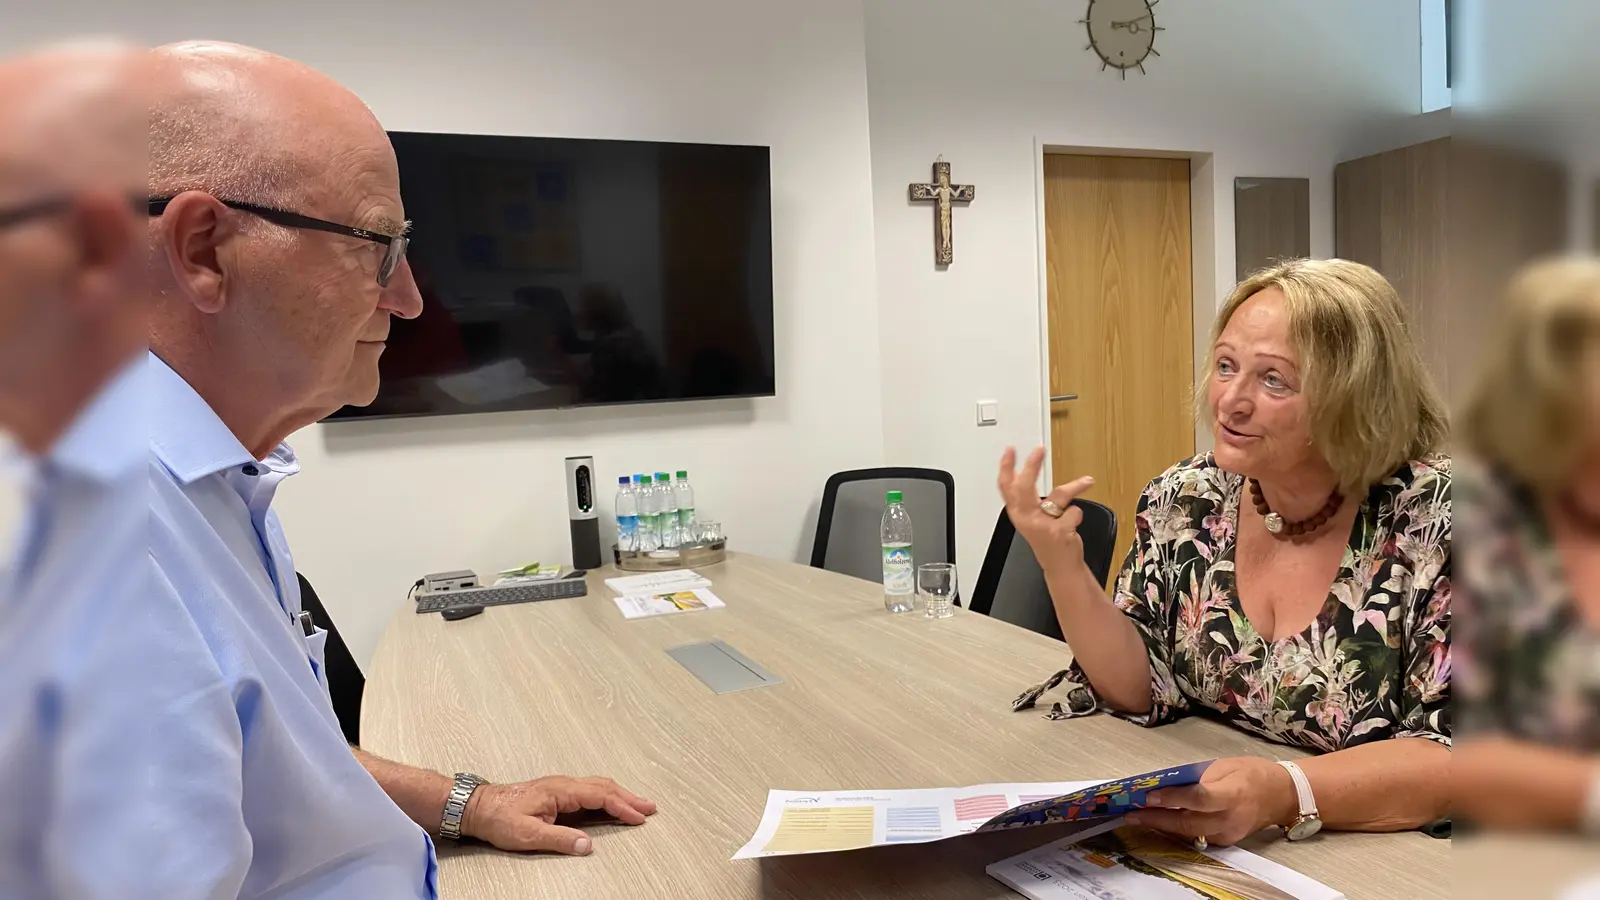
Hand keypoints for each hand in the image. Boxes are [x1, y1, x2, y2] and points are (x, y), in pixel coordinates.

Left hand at [461, 775, 657, 854]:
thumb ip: (560, 839)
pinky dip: (607, 796)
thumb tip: (587, 845)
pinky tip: (611, 803)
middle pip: (604, 787)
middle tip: (650, 807)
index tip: (639, 817)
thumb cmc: (499, 818)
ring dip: (620, 794)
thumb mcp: (528, 834)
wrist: (478, 807)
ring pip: (598, 786)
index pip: (600, 797)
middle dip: (629, 797)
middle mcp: (563, 784)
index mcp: (560, 790)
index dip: (622, 807)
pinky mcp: (556, 792)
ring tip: (638, 804)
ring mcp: (560, 786)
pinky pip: (589, 790)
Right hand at [997, 446, 1095, 575]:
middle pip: (1024, 486)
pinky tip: (1074, 522)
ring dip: (1075, 487)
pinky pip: (1074, 511)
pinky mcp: (1058, 531)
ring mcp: (1042, 525)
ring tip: (1086, 481)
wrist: (1060, 566)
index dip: (1006, 466)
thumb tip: (1028, 471)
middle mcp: (1026, 518)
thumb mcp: (1033, 518)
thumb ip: (1029, 498)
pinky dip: (1077, 514)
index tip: (1011, 449)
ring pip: (1059, 495)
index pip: (1006, 487)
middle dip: (1032, 465)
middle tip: (1039, 450)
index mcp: (1017, 513)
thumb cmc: (1048, 541)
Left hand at [1124, 757, 1297, 846]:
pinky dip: (1178, 829)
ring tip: (1138, 818)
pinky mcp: (1226, 841)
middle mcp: (1230, 819)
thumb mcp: (1224, 766)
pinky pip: (1197, 836)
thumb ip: (1197, 777)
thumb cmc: (1253, 774)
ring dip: (1162, 826)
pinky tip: (1160, 822)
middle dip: (1157, 818)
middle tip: (1131, 813)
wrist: (1282, 796)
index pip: (1198, 798)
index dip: (1172, 799)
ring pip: (1190, 832)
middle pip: (1188, 822)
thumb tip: (1167, 784)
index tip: (1148, 796)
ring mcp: (1228, 833)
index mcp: (1233, 794)